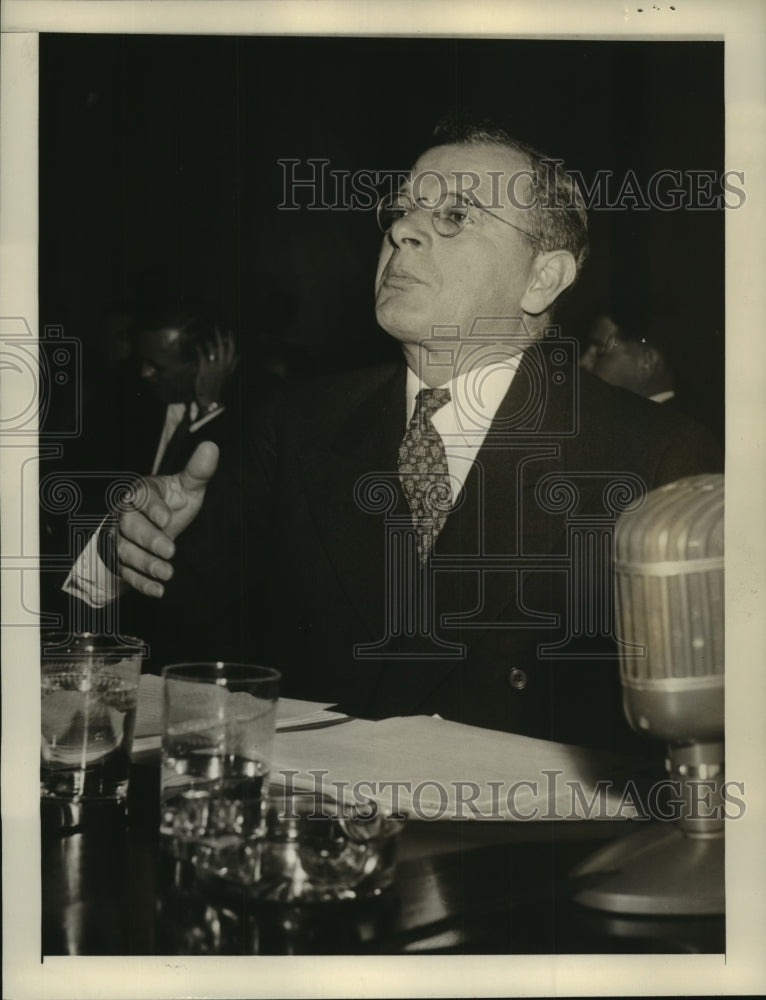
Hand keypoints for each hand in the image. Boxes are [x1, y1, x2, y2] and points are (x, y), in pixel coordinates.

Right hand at [114, 441, 218, 597]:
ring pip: (126, 551)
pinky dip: (142, 583)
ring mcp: (122, 540)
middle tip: (170, 549)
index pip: (139, 496)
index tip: (166, 518)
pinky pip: (127, 574)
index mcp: (141, 493)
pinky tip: (158, 590)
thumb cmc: (172, 503)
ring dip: (145, 563)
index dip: (151, 507)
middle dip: (148, 538)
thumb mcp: (187, 488)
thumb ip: (198, 472)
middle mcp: (126, 516)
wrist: (157, 528)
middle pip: (129, 526)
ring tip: (167, 572)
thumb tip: (211, 447)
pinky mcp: (124, 562)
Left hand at [194, 328, 237, 412]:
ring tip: (204, 336)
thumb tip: (239, 356)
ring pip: (212, 348)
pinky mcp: (205, 368)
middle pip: (223, 346)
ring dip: (208, 340)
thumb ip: (234, 365)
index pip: (233, 350)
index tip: (229, 331)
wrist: (212, 400)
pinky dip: (199, 348)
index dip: (231, 340)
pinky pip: (202, 354)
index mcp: (231, 367)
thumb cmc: (219, 389)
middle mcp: (224, 365)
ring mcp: (214, 366)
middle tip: (215, 327)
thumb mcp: (230, 376)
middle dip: (219, 335)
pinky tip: (196, 344)